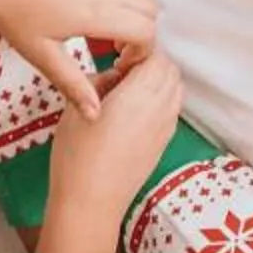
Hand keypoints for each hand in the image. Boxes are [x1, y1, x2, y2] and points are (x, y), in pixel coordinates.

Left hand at [0, 0, 157, 115]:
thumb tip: (95, 115)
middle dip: (141, 29)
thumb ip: (73, 84)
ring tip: (108, 19)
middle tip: (115, 44)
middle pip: (150, 9)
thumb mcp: (41, 54)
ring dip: (135, 5)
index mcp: (96, 14)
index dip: (141, 52)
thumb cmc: (10, 12)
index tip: (121, 60)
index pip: (146, 33)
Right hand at [36, 51, 184, 252]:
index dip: (139, 50)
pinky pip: (171, 110)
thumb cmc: (77, 154)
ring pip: (175, 90)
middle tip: (122, 70)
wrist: (91, 201)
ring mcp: (166, 127)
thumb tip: (113, 75)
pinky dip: (160, 101)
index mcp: (139, 93)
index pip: (156, 56)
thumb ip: (99, 81)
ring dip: (158, 82)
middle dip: (151, 64)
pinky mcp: (164, 143)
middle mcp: (160, 107)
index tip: (118, 56)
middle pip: (171, 71)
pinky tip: (133, 113)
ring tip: (127, 92)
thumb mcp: (76, 107)